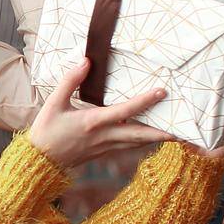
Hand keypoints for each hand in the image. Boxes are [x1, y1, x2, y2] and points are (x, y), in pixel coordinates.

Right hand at [28, 57, 169, 169]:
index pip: (126, 110)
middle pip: (141, 134)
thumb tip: (86, 62)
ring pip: (137, 143)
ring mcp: (105, 147)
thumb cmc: (46, 130)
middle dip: (163, 131)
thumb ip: (70, 81)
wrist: (39, 161)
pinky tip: (149, 136)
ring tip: (175, 132)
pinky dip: (142, 141)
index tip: (162, 91)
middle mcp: (104, 136)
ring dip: (156, 138)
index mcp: (93, 122)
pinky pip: (128, 146)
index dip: (145, 100)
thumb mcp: (53, 103)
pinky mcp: (103, 153)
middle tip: (184, 128)